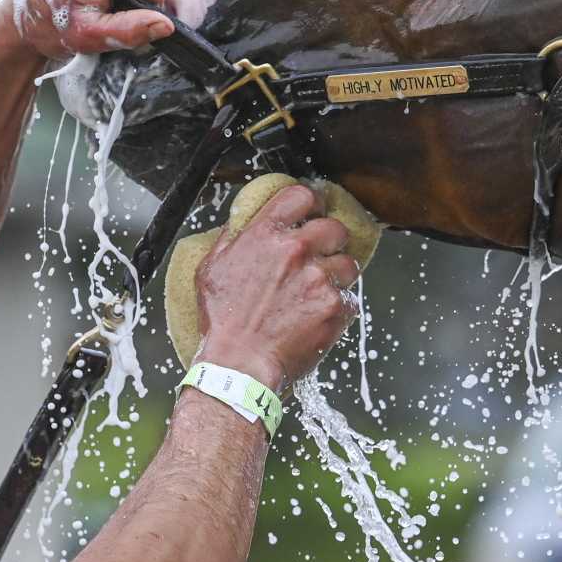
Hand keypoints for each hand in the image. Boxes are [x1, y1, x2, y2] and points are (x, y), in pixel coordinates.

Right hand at [195, 184, 359, 390]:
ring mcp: (319, 278)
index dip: (312, 202)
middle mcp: (295, 251)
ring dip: (338, 274)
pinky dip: (339, 306)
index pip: (301, 196)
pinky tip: (319, 316)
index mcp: (264, 236)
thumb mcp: (211, 270)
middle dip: (330, 241)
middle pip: (334, 227)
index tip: (313, 212)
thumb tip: (243, 220)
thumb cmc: (222, 322)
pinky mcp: (336, 306)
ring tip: (321, 290)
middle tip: (322, 255)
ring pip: (348, 263)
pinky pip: (350, 297)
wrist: (239, 365)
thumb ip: (232, 239)